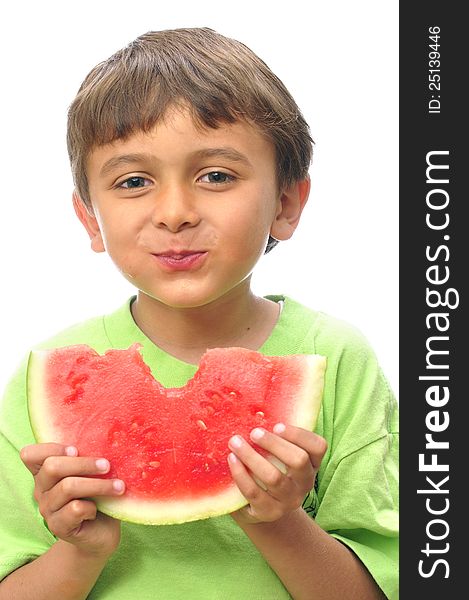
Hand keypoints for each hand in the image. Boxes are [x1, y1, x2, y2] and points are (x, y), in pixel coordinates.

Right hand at [20, 443, 124, 558]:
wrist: (101, 533)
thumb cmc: (98, 496)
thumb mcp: (91, 474)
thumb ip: (87, 458)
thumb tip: (106, 438)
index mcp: (45, 473)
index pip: (30, 455)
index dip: (51, 448)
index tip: (76, 449)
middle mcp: (41, 490)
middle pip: (52, 467)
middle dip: (83, 463)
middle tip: (107, 465)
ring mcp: (47, 510)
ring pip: (67, 487)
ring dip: (97, 484)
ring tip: (118, 486)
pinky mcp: (58, 527)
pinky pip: (75, 509)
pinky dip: (92, 506)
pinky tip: (99, 509)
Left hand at [227, 424, 326, 523]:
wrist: (261, 508)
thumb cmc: (269, 468)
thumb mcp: (278, 454)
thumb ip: (277, 436)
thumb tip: (257, 407)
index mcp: (312, 464)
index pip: (318, 447)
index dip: (299, 435)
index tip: (277, 425)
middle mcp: (305, 483)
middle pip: (298, 461)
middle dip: (274, 444)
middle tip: (254, 432)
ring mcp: (289, 501)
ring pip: (274, 478)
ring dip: (252, 457)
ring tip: (235, 442)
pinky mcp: (269, 513)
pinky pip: (254, 493)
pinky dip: (241, 474)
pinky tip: (231, 460)